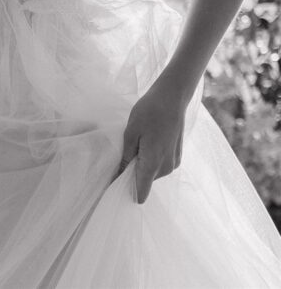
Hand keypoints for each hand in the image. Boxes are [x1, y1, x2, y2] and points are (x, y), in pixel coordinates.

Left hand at [117, 77, 189, 203]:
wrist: (172, 98)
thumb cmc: (148, 112)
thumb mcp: (130, 133)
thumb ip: (126, 157)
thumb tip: (119, 176)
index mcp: (153, 162)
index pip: (142, 190)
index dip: (127, 192)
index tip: (114, 192)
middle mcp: (166, 167)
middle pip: (145, 181)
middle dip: (132, 175)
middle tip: (121, 157)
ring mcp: (174, 162)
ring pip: (152, 173)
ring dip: (141, 166)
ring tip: (135, 146)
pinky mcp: (177, 156)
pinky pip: (160, 166)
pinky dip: (151, 160)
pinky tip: (145, 145)